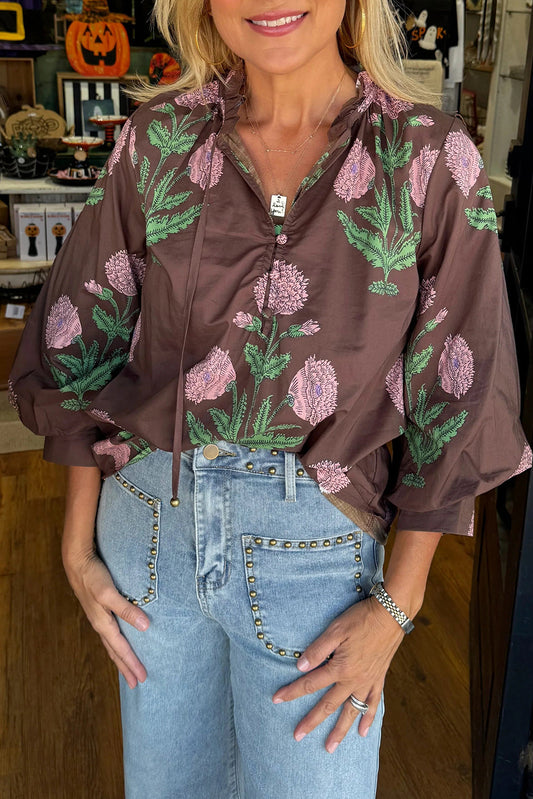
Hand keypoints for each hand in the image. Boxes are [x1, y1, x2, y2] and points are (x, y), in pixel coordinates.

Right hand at [63, 549, 149, 688]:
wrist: (76, 562)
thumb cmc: (93, 576)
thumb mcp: (109, 593)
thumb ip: (127, 609)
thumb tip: (145, 627)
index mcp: (103, 623)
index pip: (121, 649)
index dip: (132, 664)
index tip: (142, 678)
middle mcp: (100, 624)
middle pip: (114, 651)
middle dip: (125, 667)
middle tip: (136, 682)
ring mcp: (98, 617)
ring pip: (111, 643)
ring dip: (120, 657)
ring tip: (127, 668)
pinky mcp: (99, 609)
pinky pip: (109, 633)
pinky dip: (116, 643)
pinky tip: (120, 640)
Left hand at [272, 597, 404, 751]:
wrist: (391, 614)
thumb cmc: (361, 619)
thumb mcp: (335, 629)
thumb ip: (318, 650)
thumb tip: (300, 667)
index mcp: (340, 668)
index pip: (310, 684)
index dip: (292, 691)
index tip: (276, 699)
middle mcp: (353, 680)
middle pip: (328, 704)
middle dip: (312, 721)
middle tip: (297, 736)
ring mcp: (367, 681)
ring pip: (351, 711)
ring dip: (340, 730)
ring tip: (330, 747)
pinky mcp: (379, 679)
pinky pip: (373, 704)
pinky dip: (368, 718)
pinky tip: (363, 732)